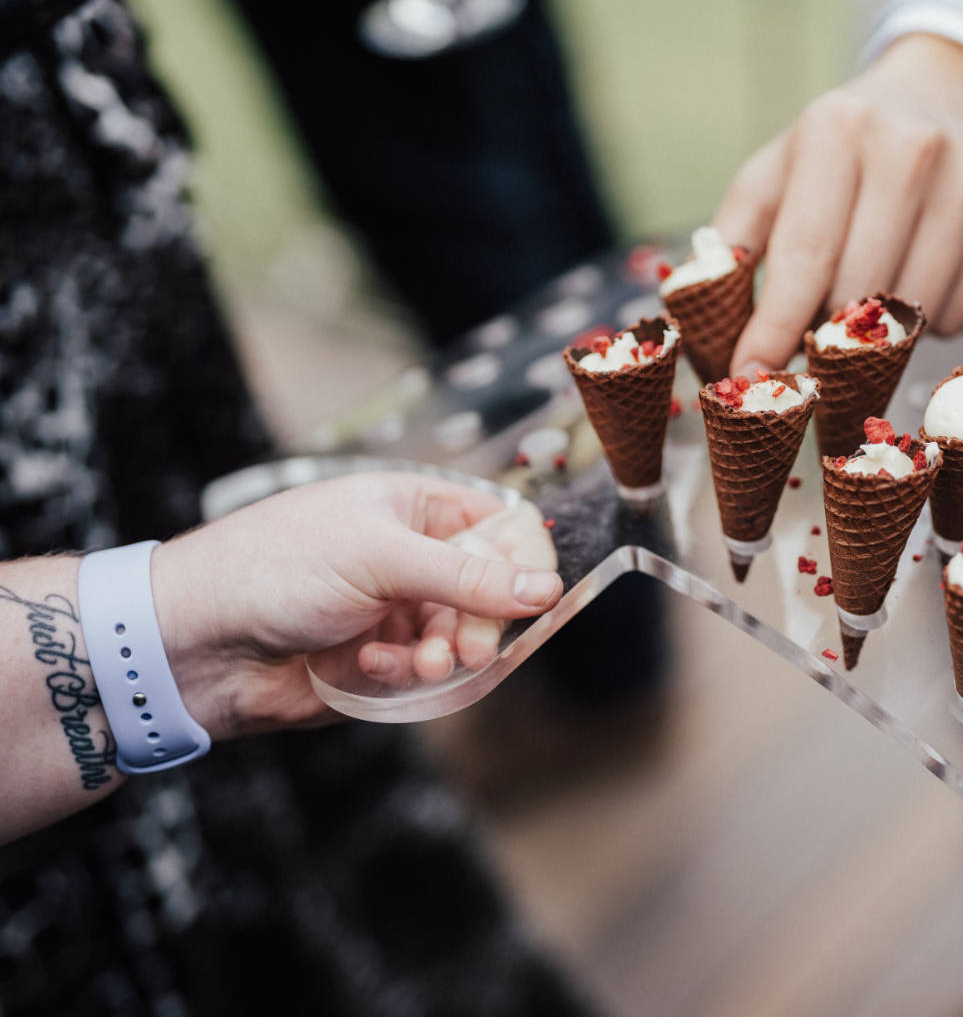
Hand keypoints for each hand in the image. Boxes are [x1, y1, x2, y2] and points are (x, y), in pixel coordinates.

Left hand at [151, 472, 561, 739]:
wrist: (197, 642)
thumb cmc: (275, 568)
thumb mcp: (379, 557)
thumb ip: (468, 576)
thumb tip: (546, 588)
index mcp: (413, 507)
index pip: (501, 526)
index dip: (524, 560)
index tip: (534, 594)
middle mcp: (410, 556)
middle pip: (490, 590)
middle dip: (483, 621)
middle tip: (469, 646)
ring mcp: (394, 609)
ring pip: (461, 637)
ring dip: (446, 653)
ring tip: (420, 664)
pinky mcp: (378, 660)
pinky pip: (424, 672)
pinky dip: (406, 674)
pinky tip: (371, 667)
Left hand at [717, 33, 962, 374]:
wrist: (949, 97)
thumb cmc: (844, 152)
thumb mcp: (777, 171)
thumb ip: (735, 238)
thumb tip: (706, 319)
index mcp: (838, 131)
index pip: (805, 254)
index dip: (775, 326)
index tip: (751, 375)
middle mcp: (912, 148)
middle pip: (860, 291)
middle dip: (826, 335)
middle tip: (812, 343)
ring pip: (914, 313)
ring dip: (881, 334)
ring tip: (866, 302)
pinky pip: (960, 315)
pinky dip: (929, 322)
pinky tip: (918, 282)